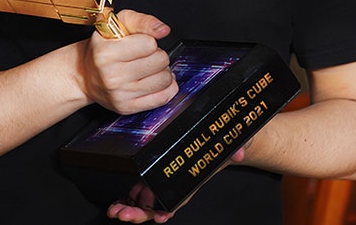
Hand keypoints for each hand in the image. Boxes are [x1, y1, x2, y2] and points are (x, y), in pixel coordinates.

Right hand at [81, 10, 177, 115]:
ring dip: (161, 72)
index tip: (139, 43)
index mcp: (106, 53)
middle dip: (156, 55)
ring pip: (164, 79)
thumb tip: (163, 30)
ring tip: (147, 68)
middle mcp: (111, 76)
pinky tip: (154, 81)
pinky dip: (165, 88)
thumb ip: (143, 21)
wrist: (84, 73)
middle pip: (160, 61)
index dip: (149, 41)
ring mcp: (119, 94)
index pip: (150, 44)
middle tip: (143, 56)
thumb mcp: (118, 23)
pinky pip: (162, 98)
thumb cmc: (103, 47)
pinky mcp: (126, 108)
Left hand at [105, 146, 246, 221]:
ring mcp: (166, 180)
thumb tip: (239, 153)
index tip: (160, 215)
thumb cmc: (226, 146)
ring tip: (116, 210)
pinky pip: (141, 190)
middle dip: (140, 212)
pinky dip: (129, 198)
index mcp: (193, 179)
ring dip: (129, 207)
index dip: (169, 208)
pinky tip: (119, 202)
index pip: (180, 198)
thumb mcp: (237, 142)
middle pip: (157, 205)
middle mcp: (177, 183)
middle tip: (124, 214)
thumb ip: (239, 147)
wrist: (221, 140)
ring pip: (146, 201)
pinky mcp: (157, 173)